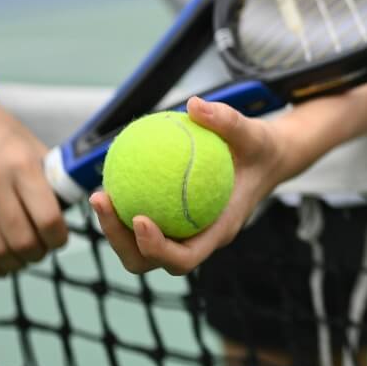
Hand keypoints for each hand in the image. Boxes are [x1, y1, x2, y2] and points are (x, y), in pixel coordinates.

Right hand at [0, 83, 67, 274]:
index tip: (62, 239)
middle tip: (44, 249)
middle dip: (39, 253)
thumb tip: (80, 205)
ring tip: (26, 257)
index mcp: (21, 165)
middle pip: (21, 239)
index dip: (59, 238)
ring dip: (16, 262)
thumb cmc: (4, 134)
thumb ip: (54, 178)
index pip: (47, 218)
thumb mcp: (35, 148)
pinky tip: (2, 263)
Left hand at [89, 97, 289, 275]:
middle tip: (103, 201)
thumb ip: (227, 120)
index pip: (185, 257)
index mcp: (219, 230)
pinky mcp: (174, 222)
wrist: (266, 160)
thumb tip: (194, 104)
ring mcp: (184, 234)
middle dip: (120, 241)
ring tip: (99, 194)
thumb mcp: (253, 133)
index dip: (156, 248)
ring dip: (115, 228)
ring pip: (139, 248)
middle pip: (150, 261)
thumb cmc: (261, 150)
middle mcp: (198, 239)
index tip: (139, 218)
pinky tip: (112, 178)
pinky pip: (143, 221)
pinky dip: (125, 208)